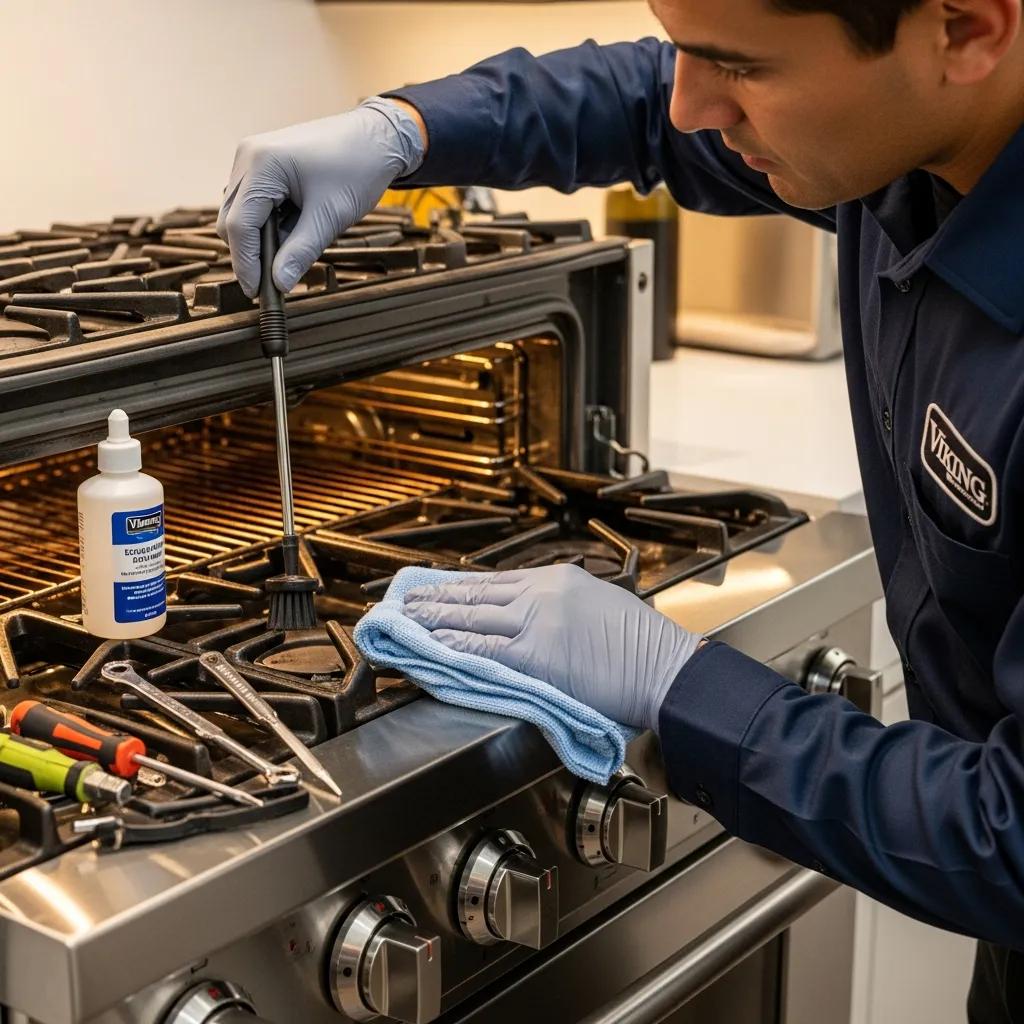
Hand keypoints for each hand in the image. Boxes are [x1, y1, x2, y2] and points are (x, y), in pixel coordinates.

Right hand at [216, 98, 425, 296]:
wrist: (376, 137)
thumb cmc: (357, 168)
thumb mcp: (330, 216)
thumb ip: (301, 251)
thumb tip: (280, 284)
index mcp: (262, 164)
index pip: (239, 225)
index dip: (246, 263)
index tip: (257, 293)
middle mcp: (248, 157)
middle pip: (231, 220)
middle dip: (252, 252)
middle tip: (277, 280)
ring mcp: (253, 159)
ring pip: (242, 213)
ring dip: (263, 238)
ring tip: (298, 247)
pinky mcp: (264, 164)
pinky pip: (256, 203)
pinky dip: (271, 224)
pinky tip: (297, 228)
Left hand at [403, 564, 702, 730]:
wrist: (668, 670)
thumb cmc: (644, 649)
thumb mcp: (600, 608)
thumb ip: (563, 608)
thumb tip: (531, 620)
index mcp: (559, 578)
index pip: (497, 581)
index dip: (463, 586)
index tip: (440, 587)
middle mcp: (543, 592)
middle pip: (477, 592)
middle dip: (438, 598)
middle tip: (407, 600)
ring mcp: (538, 621)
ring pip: (472, 616)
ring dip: (434, 619)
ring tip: (406, 622)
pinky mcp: (536, 654)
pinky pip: (483, 648)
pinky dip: (453, 647)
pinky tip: (431, 646)